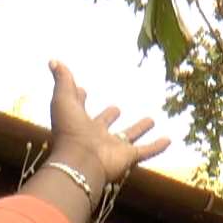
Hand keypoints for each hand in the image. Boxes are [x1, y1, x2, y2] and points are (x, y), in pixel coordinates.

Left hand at [47, 60, 169, 189]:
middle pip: (104, 123)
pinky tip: (169, 140)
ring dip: (139, 129)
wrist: (81, 162)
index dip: (79, 97)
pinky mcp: (128, 157)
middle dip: (109, 116)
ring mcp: (113, 147)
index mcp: (79, 121)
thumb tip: (53, 61)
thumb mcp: (64, 100)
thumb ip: (63, 81)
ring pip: (128, 136)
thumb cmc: (70, 130)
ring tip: (151, 120)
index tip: (82, 89)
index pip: (79, 107)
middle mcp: (96, 134)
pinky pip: (146, 151)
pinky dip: (157, 146)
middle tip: (117, 108)